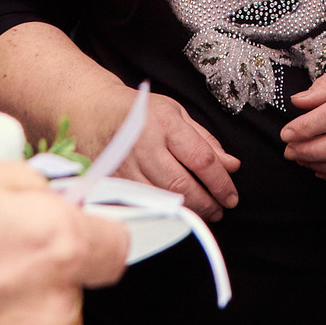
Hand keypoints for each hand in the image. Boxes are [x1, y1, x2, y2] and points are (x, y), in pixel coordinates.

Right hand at [82, 85, 240, 221]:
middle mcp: (145, 146)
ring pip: (164, 199)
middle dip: (208, 203)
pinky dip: (164, 212)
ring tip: (204, 212)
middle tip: (220, 209)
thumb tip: (231, 166)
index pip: (202, 160)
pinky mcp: (114, 183)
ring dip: (189, 211)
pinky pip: (144, 204)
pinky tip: (176, 211)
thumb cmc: (140, 112)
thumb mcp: (177, 114)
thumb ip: (205, 141)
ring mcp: (127, 167)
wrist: (94, 113)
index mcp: (165, 124)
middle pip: (183, 185)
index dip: (221, 183)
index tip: (231, 196)